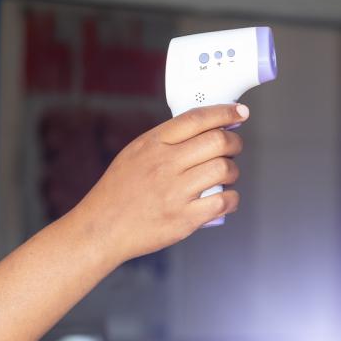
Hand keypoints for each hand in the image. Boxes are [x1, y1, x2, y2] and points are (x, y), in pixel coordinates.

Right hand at [68, 103, 246, 264]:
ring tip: (226, 174)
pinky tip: (225, 198)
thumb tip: (202, 129)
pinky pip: (223, 201)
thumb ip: (164, 140)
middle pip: (217, 141)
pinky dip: (231, 198)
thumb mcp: (134, 153)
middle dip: (234, 141)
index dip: (224, 112)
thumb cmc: (117, 192)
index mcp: (153, 144)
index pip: (197, 119)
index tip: (239, 113)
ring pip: (224, 169)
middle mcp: (165, 165)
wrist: (101, 228)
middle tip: (233, 146)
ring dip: (233, 170)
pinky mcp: (184, 219)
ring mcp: (175, 192)